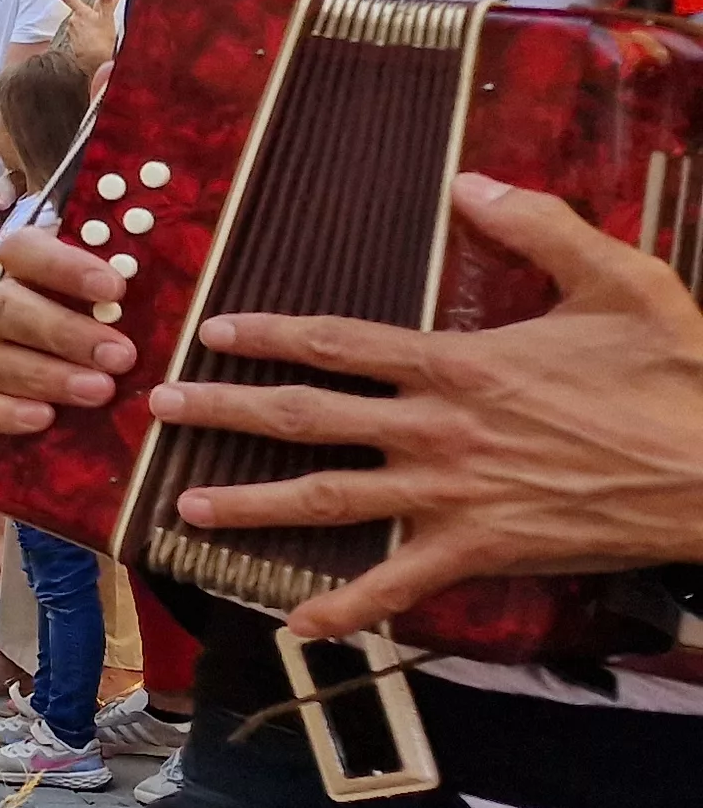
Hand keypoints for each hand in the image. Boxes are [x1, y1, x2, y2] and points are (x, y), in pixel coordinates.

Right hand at [0, 223, 133, 435]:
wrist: (83, 397)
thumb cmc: (114, 335)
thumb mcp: (130, 307)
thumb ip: (145, 289)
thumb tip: (177, 279)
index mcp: (25, 271)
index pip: (22, 249)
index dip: (62, 267)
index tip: (115, 290)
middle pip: (0, 305)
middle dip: (62, 332)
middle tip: (120, 357)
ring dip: (41, 374)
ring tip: (98, 392)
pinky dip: (3, 411)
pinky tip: (45, 418)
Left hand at [167, 174, 702, 637]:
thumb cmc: (677, 376)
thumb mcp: (620, 281)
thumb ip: (541, 226)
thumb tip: (472, 183)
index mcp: (458, 364)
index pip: (336, 342)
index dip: (267, 334)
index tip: (212, 331)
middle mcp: (436, 428)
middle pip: (305, 417)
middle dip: (223, 411)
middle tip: (157, 409)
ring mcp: (452, 494)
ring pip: (327, 500)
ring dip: (250, 507)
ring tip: (184, 510)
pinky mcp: (480, 549)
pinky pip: (398, 586)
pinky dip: (345, 609)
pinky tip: (297, 624)